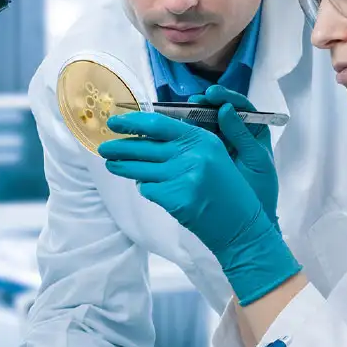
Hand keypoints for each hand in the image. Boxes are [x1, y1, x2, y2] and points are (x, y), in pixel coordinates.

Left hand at [98, 113, 300, 304]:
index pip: (159, 125)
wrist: (241, 225)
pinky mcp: (177, 199)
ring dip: (123, 167)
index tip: (115, 121)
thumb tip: (145, 135)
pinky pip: (149, 189)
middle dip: (120, 147)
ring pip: (141, 169)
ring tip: (112, 165)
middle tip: (104, 147)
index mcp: (203, 139)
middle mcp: (194, 155)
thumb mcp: (213, 156)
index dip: (133, 122)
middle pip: (144, 147)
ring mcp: (184, 177)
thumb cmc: (226, 189)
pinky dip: (147, 188)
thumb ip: (185, 143)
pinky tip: (154, 189)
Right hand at [189, 86, 278, 228]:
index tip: (212, 95)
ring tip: (179, 115)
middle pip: (218, 112)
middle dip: (204, 105)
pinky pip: (194, 143)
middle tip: (191, 103)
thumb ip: (242, 136)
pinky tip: (174, 133)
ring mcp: (219, 146)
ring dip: (191, 118)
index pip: (239, 107)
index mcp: (253, 132)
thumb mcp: (255, 161)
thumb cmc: (261, 190)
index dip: (225, 97)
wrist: (250, 220)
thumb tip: (226, 109)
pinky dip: (184, 137)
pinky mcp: (204, 158)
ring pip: (204, 125)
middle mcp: (234, 135)